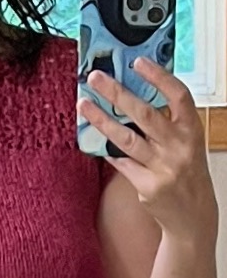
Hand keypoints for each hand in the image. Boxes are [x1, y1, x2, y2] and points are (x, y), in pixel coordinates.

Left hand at [77, 57, 217, 240]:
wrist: (194, 215)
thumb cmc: (187, 172)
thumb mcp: (187, 142)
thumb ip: (167, 122)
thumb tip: (132, 92)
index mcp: (192, 130)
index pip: (179, 96)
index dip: (159, 76)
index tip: (138, 61)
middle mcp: (180, 147)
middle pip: (145, 113)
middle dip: (117, 92)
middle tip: (95, 78)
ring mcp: (164, 168)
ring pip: (126, 138)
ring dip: (101, 120)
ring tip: (83, 105)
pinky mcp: (148, 187)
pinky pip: (121, 163)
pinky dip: (107, 150)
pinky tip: (94, 139)